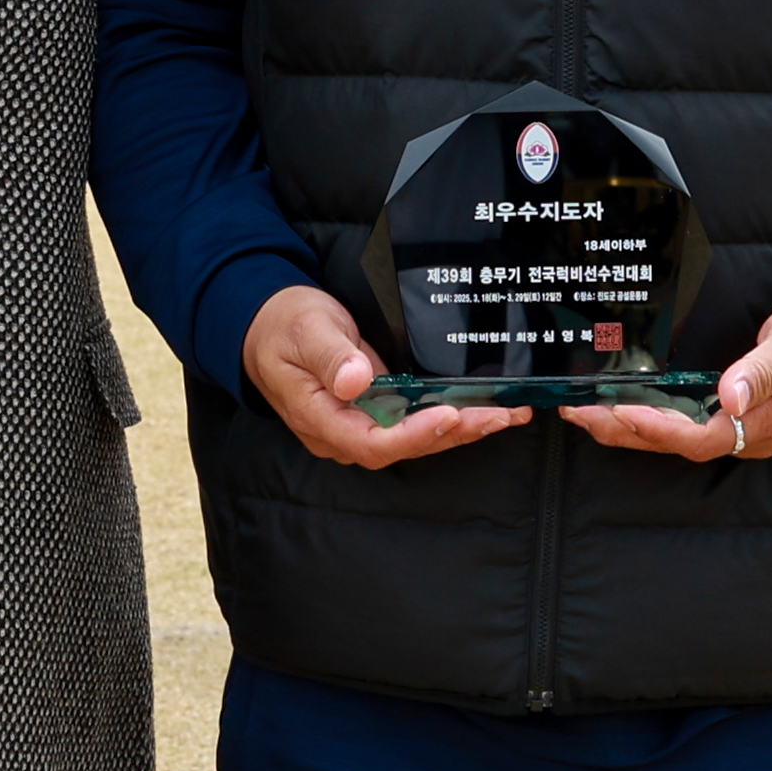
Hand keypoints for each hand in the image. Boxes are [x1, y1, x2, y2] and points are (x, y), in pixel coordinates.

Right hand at [245, 280, 521, 468]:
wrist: (266, 324)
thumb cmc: (283, 325)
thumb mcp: (305, 330)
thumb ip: (331, 357)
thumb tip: (355, 380)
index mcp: (320, 418)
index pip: (372, 442)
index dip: (414, 435)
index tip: (448, 415)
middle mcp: (342, 431)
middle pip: (404, 446)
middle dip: (454, 433)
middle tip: (497, 416)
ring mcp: (358, 424)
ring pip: (415, 437)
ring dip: (461, 428)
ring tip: (504, 415)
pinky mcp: (374, 411)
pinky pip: (414, 421)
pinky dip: (449, 416)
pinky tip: (482, 407)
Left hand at [575, 294, 771, 463]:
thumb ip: (762, 371)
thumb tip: (728, 397)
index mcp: (760, 425)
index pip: (694, 437)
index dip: (652, 429)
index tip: (613, 412)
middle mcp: (749, 436)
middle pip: (676, 444)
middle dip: (624, 432)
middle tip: (576, 414)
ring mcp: (747, 429)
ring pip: (680, 437)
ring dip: (633, 427)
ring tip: (587, 412)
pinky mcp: (744, 417)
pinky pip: (691, 424)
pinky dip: (656, 417)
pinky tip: (631, 404)